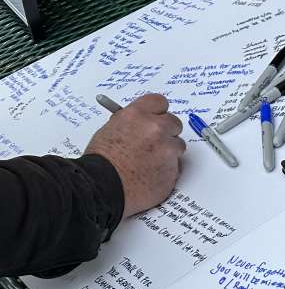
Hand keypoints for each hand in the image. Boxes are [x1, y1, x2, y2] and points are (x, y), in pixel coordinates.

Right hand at [84, 93, 185, 218]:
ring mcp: (168, 150)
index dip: (157, 112)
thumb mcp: (110, 129)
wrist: (102, 186)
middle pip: (174, 123)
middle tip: (154, 143)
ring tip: (149, 162)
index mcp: (138, 115)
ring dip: (169, 151)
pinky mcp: (174, 169)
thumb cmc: (102, 161)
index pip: (159, 102)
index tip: (156, 118)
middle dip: (166, 131)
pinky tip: (151, 174)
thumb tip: (141, 122)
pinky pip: (177, 165)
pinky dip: (167, 169)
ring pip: (178, 145)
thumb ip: (132, 123)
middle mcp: (156, 129)